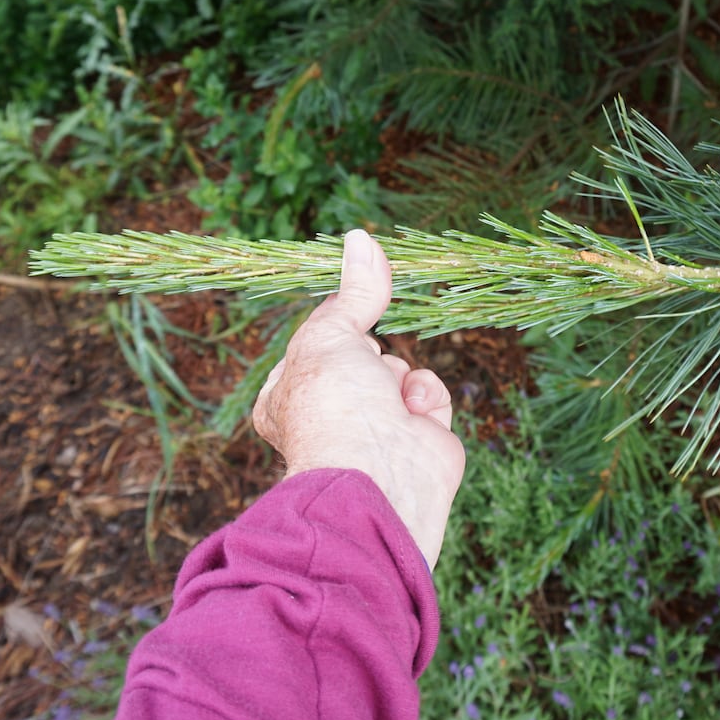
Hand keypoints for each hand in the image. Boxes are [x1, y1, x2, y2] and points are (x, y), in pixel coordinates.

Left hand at [252, 229, 465, 566]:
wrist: (381, 481)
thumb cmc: (336, 412)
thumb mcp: (332, 335)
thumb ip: (353, 292)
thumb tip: (361, 239)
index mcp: (289, 395)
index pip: (317, 342)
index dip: (335, 329)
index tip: (346, 317)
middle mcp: (331, 414)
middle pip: (363, 352)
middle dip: (372, 355)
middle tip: (365, 367)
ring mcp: (377, 429)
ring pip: (399, 370)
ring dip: (401, 376)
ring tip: (392, 399)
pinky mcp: (420, 440)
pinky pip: (430, 395)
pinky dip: (426, 397)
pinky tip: (415, 412)